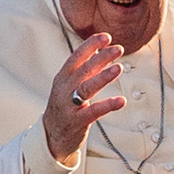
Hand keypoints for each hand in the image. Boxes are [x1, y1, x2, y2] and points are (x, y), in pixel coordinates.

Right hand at [40, 32, 129, 164]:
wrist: (51, 136)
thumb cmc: (64, 107)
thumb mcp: (68, 86)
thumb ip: (82, 70)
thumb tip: (100, 49)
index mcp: (62, 78)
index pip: (76, 57)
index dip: (90, 45)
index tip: (106, 36)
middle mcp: (64, 90)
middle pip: (83, 70)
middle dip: (101, 58)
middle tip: (118, 49)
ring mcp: (69, 106)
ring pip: (86, 88)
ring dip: (103, 77)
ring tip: (119, 68)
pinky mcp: (77, 122)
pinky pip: (93, 112)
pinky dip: (108, 105)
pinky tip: (121, 101)